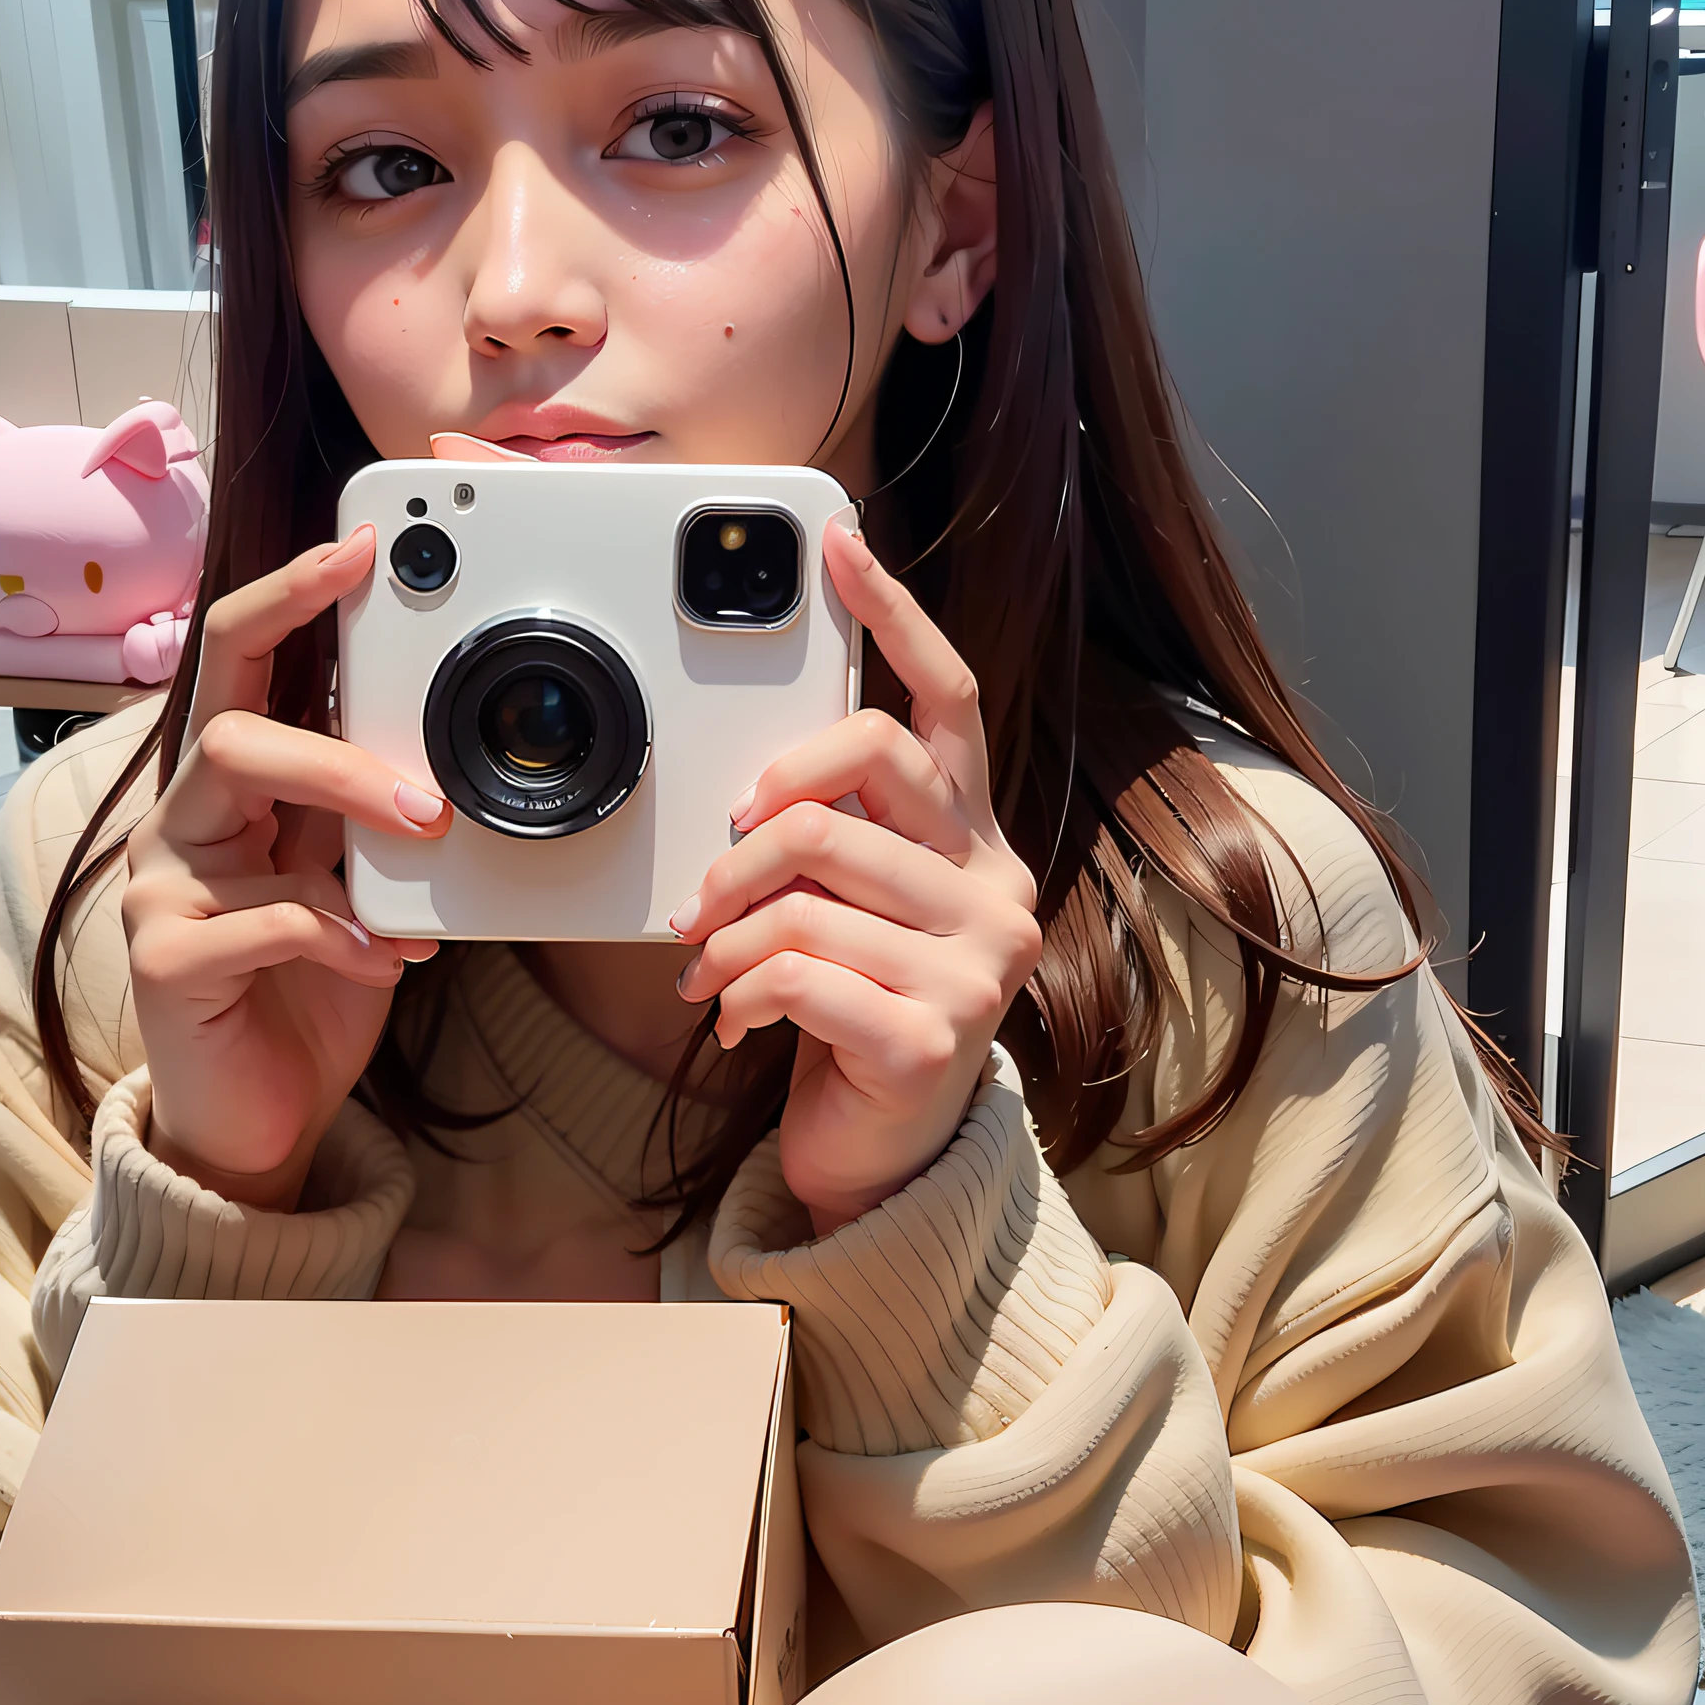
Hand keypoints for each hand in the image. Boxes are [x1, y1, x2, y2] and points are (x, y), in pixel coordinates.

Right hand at [122, 527, 448, 1209]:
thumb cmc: (306, 998)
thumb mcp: (358, 888)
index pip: (243, 661)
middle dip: (336, 733)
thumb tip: (438, 747)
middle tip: (426, 788)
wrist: (260, 1123)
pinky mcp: (161, 957)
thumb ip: (372, 818)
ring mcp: (159, 885)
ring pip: (233, 782)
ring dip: (343, 802)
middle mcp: (182, 822)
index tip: (364, 547)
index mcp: (231, 791)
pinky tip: (385, 957)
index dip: (293, 596)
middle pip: (231, 719)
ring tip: (420, 843)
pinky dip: (340, 931)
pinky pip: (260, 914)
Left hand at [670, 519, 1040, 1235]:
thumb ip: (831, 834)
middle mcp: (997, 887)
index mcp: (974, 838)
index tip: (838, 546)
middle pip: (863, 772)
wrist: (884, 1158)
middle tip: (711, 875)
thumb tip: (749, 776)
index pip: (947, 700)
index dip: (894, 614)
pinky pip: (801, 973)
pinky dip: (742, 994)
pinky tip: (735, 1021)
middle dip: (758, 818)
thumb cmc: (853, 1015)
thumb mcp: (846, 906)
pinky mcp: (937, 1034)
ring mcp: (979, 963)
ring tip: (707, 966)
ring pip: (813, 883)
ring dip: (729, 927)